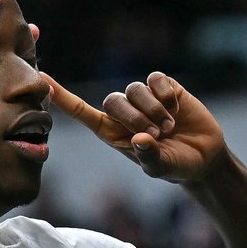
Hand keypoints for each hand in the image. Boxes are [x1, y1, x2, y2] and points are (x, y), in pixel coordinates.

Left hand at [48, 71, 227, 184]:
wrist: (203, 156)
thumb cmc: (175, 166)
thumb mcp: (161, 168)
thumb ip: (149, 157)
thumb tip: (140, 138)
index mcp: (112, 133)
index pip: (82, 112)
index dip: (63, 98)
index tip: (43, 82)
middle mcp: (124, 114)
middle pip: (112, 100)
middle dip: (134, 116)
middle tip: (156, 135)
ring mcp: (143, 98)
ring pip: (135, 89)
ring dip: (154, 109)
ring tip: (170, 127)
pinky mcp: (164, 87)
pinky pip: (156, 79)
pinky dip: (166, 95)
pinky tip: (176, 108)